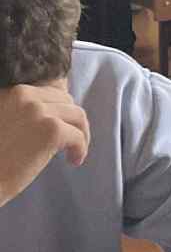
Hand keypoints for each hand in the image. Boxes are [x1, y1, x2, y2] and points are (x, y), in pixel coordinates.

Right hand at [0, 83, 90, 206]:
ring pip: (77, 116)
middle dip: (72, 120)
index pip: (51, 90)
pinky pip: (78, 136)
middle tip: (71, 140)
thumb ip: (25, 110)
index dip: (61, 108)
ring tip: (74, 151)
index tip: (63, 124)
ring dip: (81, 133)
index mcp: (12, 92)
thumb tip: (60, 102)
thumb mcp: (4, 122)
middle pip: (67, 101)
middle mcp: (24, 95)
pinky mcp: (51, 131)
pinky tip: (74, 161)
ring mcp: (38, 112)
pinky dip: (80, 149)